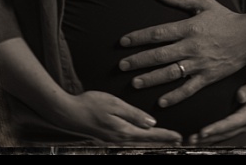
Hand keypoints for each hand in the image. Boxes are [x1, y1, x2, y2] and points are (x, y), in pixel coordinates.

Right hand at [59, 90, 182, 144]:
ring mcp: (112, 140)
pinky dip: (141, 139)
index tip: (179, 137)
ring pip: (137, 142)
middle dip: (162, 140)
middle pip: (145, 141)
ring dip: (152, 140)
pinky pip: (129, 140)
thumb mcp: (115, 105)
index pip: (150, 135)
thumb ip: (134, 114)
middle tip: (178, 140)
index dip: (166, 136)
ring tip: (166, 138)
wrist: (66, 113)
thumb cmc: (89, 104)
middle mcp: (118, 139)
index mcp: (123, 131)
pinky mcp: (107, 137)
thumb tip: (152, 123)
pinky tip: (144, 136)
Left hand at [117, 0, 245, 108]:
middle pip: (159, 55)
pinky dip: (175, 96)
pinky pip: (189, 88)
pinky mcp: (208, 76)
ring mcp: (199, 63)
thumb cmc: (226, 18)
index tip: (123, 42)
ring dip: (151, 78)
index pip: (158, 33)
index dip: (138, 37)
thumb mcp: (205, 3)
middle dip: (138, 60)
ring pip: (170, 73)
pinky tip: (161, 102)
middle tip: (121, 66)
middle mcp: (191, 47)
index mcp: (189, 28)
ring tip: (135, 83)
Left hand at [187, 73, 245, 145]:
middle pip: (223, 134)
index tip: (203, 132)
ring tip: (191, 140)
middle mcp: (243, 124)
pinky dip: (211, 136)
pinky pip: (222, 133)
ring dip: (206, 140)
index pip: (230, 124)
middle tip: (191, 139)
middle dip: (207, 138)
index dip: (216, 129)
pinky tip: (201, 138)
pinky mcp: (234, 126)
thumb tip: (240, 95)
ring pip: (221, 136)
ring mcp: (239, 127)